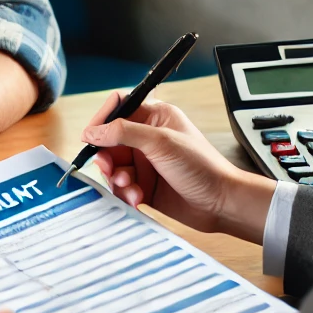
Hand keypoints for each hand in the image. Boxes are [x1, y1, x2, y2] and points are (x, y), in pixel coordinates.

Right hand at [83, 91, 274, 241]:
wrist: (222, 203)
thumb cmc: (202, 166)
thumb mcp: (160, 142)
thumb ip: (123, 132)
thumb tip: (92, 131)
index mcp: (154, 117)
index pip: (117, 108)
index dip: (101, 120)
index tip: (90, 137)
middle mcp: (147, 138)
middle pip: (109, 141)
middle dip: (106, 157)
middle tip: (108, 168)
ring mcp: (145, 163)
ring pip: (113, 167)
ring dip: (117, 178)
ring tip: (130, 187)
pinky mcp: (144, 185)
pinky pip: (122, 187)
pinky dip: (125, 193)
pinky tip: (138, 198)